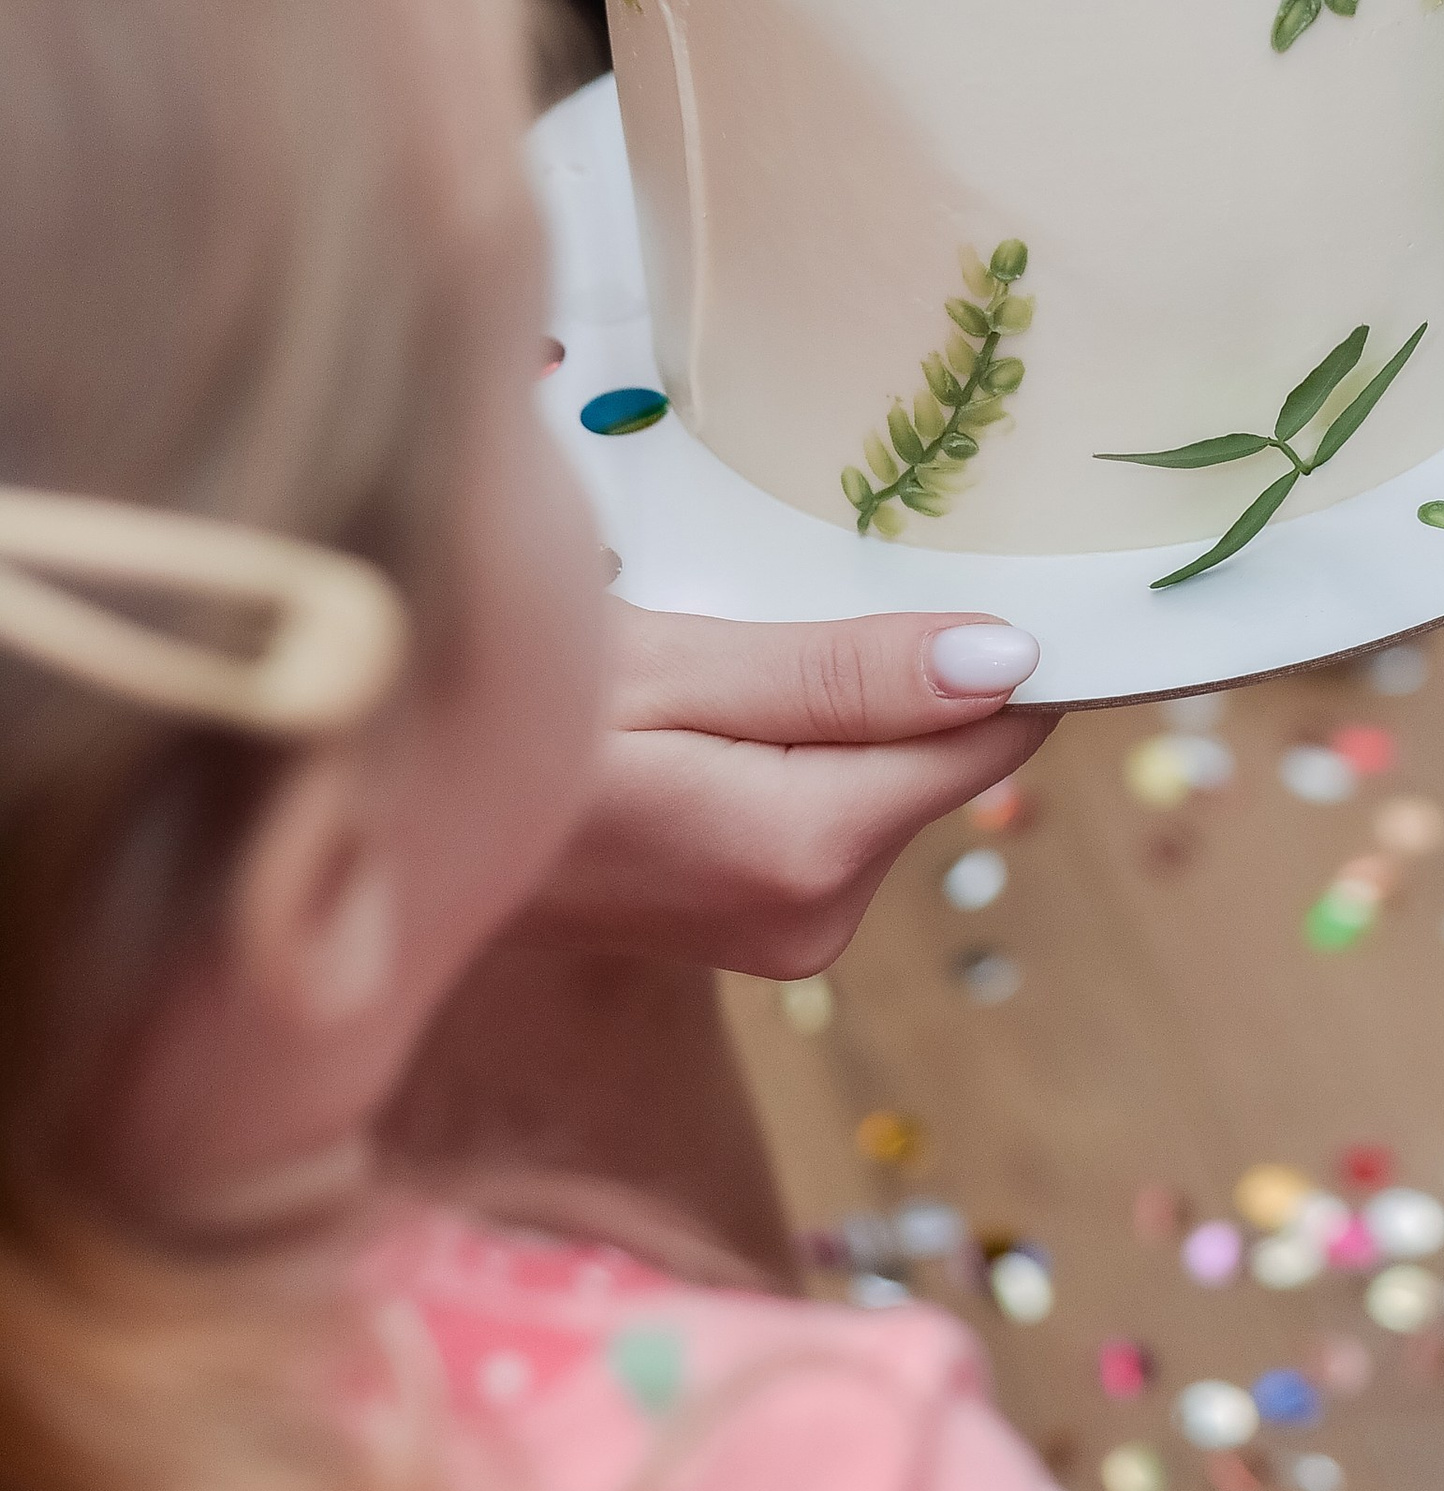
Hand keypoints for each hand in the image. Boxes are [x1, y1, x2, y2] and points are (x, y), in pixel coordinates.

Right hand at [516, 603, 1054, 978]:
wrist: (388, 829)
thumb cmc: (509, 722)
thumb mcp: (670, 666)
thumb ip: (840, 673)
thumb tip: (1007, 661)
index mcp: (809, 849)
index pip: (989, 735)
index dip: (1002, 644)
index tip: (982, 555)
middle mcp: (817, 916)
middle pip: (936, 752)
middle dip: (893, 668)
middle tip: (786, 588)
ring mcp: (785, 934)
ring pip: (882, 773)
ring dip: (837, 702)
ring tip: (725, 651)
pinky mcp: (753, 923)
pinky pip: (829, 803)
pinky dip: (799, 742)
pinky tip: (716, 706)